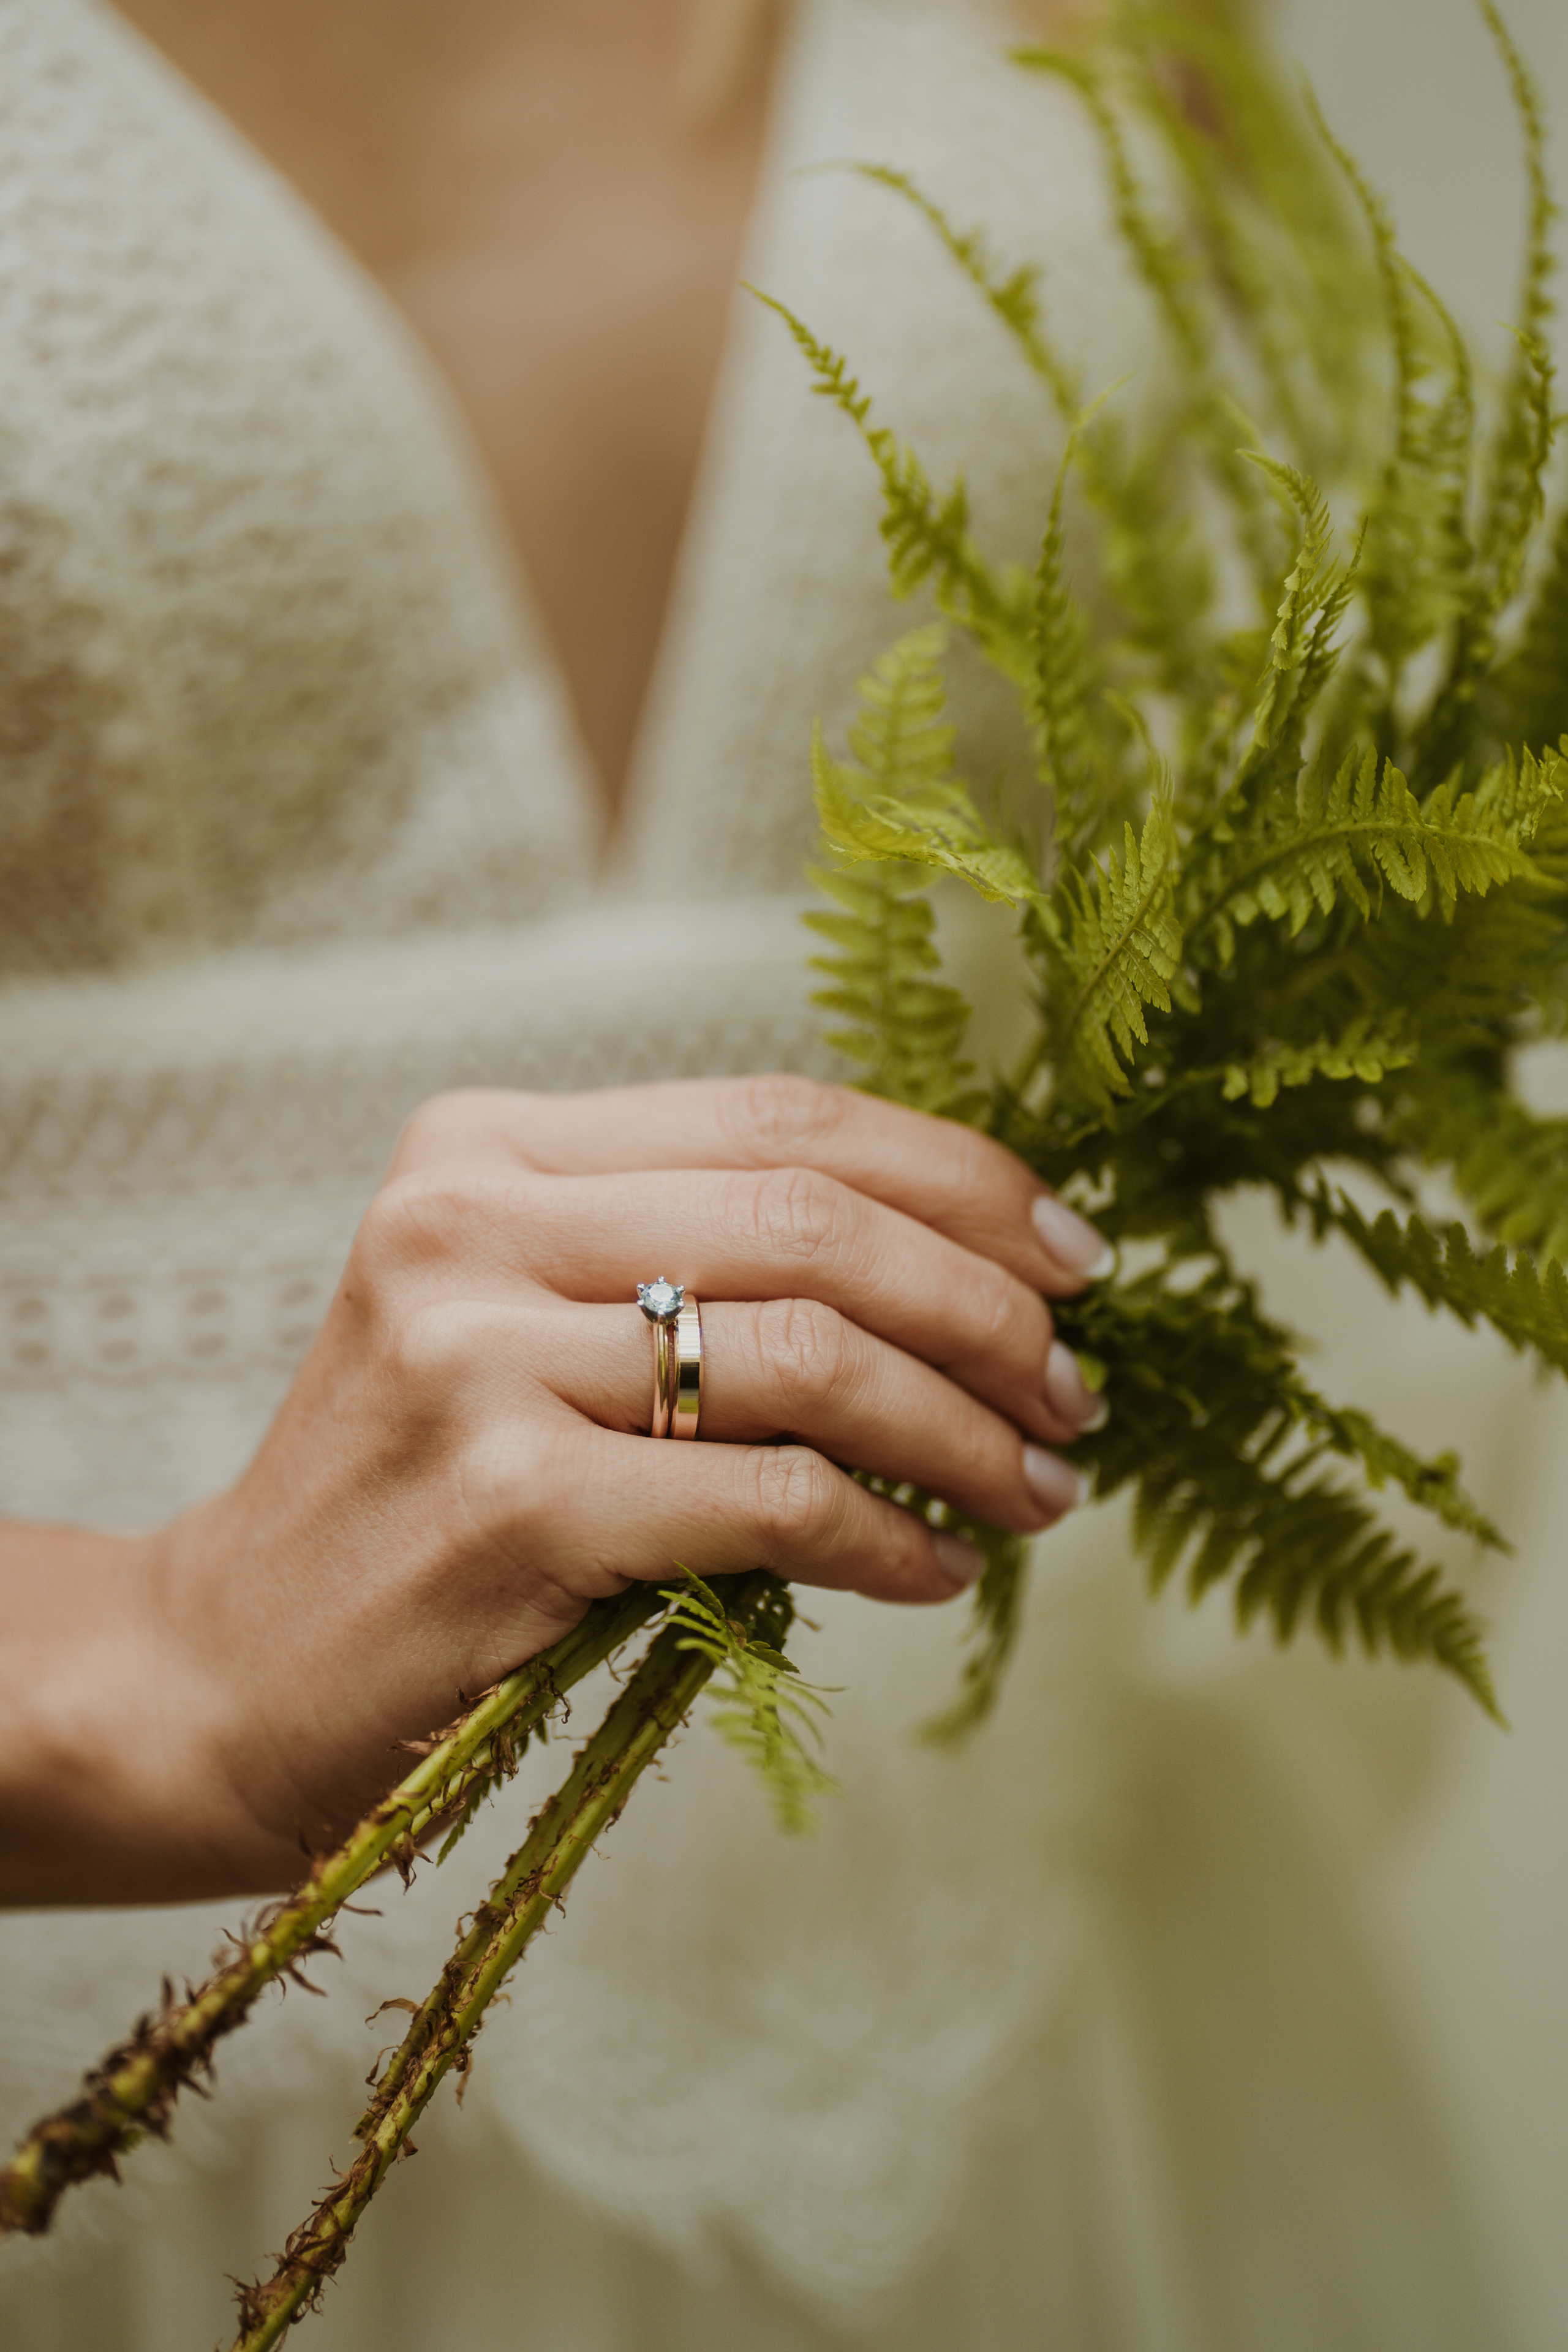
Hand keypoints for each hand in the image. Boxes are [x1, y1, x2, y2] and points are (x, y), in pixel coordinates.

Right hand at [13, 1078, 1109, 1901]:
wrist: (228, 1667)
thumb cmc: (416, 1499)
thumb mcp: (521, 1323)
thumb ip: (689, 1264)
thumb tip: (960, 1274)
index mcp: (484, 1148)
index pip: (779, 1119)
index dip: (957, 1179)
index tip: (1070, 1253)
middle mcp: (470, 1223)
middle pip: (814, 1221)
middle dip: (989, 1304)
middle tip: (1078, 1386)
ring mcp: (480, 1359)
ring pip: (812, 1357)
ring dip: (964, 1428)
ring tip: (1039, 1487)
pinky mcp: (509, 1503)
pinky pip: (771, 1499)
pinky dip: (889, 1534)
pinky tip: (939, 1571)